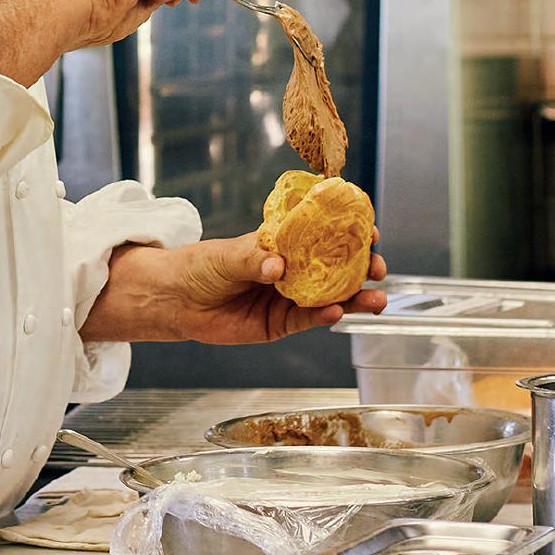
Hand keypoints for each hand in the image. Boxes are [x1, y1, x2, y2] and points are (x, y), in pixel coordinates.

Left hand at [80, 232, 387, 345]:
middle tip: (378, 268)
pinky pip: (307, 320)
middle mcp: (292, 270)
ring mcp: (288, 298)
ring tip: (376, 299)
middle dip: (362, 268)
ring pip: (330, 297)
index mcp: (283, 244)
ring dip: (354, 298)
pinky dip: (324, 317)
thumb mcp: (227, 255)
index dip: (350, 233)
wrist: (176, 300)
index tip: (371, 229)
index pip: (324, 235)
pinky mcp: (279, 324)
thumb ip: (253, 259)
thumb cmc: (200, 266)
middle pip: (336, 268)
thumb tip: (278, 266)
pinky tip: (338, 312)